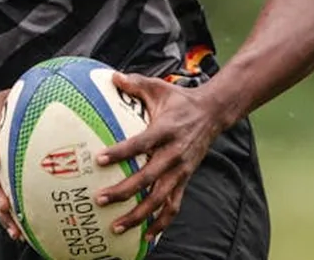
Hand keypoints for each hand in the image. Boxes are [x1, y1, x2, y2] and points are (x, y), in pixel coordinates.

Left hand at [95, 73, 223, 239]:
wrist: (213, 113)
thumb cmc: (179, 100)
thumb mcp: (158, 87)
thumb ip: (134, 83)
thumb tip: (111, 76)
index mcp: (165, 130)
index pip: (140, 143)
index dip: (120, 152)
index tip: (99, 159)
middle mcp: (174, 154)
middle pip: (148, 178)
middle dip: (124, 191)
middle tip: (100, 200)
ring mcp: (182, 170)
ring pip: (160, 199)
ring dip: (139, 215)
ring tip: (116, 226)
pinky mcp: (186, 180)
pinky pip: (174, 207)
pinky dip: (161, 224)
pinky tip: (146, 237)